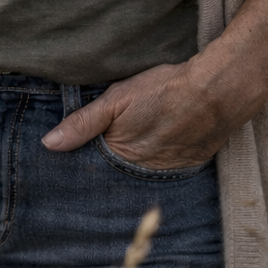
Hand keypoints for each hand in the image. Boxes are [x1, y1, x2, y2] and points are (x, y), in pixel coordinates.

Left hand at [42, 0, 267, 167]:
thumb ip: (83, 123)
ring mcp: (170, 171)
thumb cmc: (164, 90)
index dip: (84, 164)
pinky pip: (167, 170)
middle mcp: (145, 174)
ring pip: (142, 174)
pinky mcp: (190, 165)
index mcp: (123, 159)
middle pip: (118, 176)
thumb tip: (48, 145)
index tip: (70, 165)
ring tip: (130, 151)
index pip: (95, 172)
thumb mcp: (117, 100)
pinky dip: (159, 161)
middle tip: (102, 155)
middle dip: (108, 171)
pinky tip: (158, 145)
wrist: (219, 91)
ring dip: (134, 167)